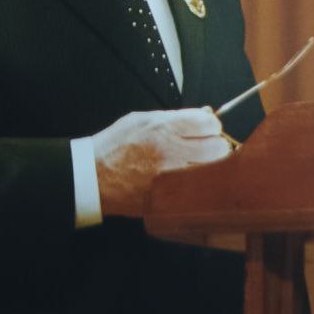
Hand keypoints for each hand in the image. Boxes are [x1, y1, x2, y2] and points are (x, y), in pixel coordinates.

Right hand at [92, 107, 230, 217]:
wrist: (94, 176)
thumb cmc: (116, 145)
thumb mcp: (142, 119)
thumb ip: (175, 117)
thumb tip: (204, 115)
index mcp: (164, 128)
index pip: (209, 122)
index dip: (211, 125)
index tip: (206, 128)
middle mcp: (171, 151)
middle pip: (218, 147)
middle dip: (216, 145)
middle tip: (207, 146)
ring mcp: (172, 177)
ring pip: (213, 170)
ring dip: (210, 166)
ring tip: (198, 163)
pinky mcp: (170, 197)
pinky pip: (199, 190)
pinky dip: (199, 184)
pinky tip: (190, 180)